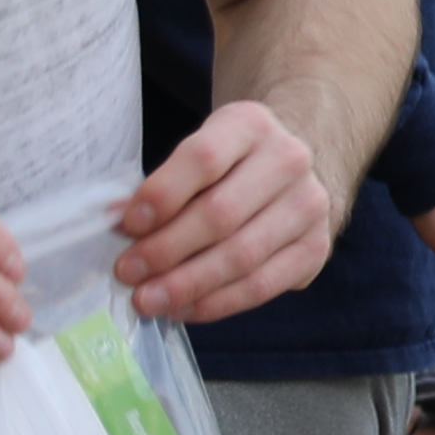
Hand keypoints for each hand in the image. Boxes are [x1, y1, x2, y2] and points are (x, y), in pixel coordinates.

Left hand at [113, 101, 338, 322]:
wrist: (290, 171)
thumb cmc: (228, 166)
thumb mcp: (199, 152)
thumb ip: (164, 185)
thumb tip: (117, 224)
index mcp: (250, 125)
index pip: (204, 159)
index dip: (161, 195)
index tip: (124, 225)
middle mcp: (289, 160)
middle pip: (221, 213)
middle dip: (167, 249)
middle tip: (128, 273)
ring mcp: (309, 205)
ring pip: (242, 255)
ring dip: (188, 284)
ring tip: (149, 299)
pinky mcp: (317, 247)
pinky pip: (263, 285)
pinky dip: (217, 303)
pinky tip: (184, 308)